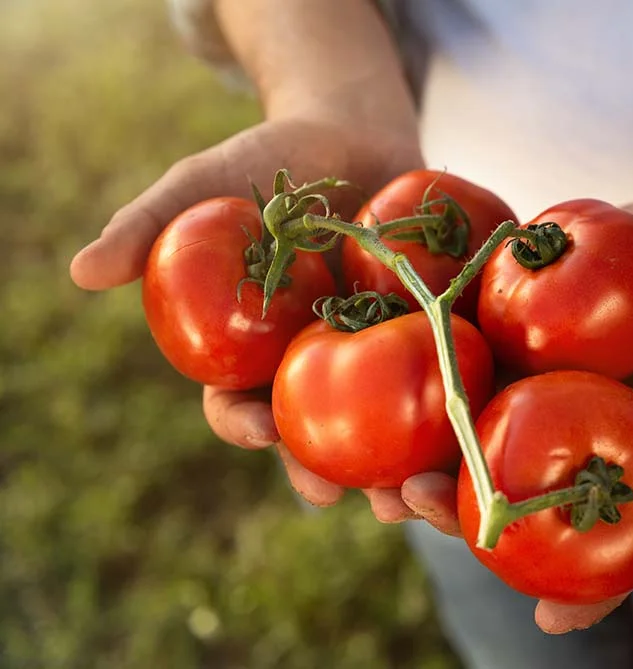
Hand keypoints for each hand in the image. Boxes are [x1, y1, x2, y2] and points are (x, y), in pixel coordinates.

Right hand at [70, 115, 423, 514]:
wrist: (353, 131)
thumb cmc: (269, 160)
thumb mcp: (205, 183)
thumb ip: (151, 224)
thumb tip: (81, 270)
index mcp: (256, 350)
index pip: (238, 401)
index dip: (242, 423)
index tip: (256, 430)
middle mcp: (316, 363)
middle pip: (315, 434)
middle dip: (324, 471)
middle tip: (340, 495)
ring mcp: (378, 352)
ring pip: (385, 427)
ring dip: (395, 468)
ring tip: (410, 491)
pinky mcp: (433, 332)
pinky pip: (447, 372)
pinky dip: (457, 400)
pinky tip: (474, 418)